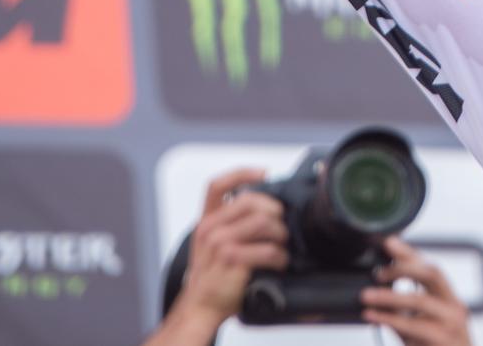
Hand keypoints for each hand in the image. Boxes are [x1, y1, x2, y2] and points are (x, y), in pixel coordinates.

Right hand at [147, 168, 287, 345]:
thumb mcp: (212, 245)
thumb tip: (266, 208)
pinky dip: (280, 257)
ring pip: (262, 222)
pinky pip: (267, 249)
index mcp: (206, 221)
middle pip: (250, 200)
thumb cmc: (213, 277)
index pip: (217, 186)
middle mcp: (210, 229)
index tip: (264, 173)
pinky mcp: (233, 261)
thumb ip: (230, 224)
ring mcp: (220, 244)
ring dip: (279, 234)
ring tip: (281, 247)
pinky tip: (279, 263)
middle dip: (273, 211)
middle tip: (280, 227)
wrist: (201, 307)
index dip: (242, 173)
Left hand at [360, 237, 472, 345]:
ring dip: (388, 295)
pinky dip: (389, 318)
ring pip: (419, 300)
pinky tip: (372, 315)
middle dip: (403, 267)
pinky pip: (412, 326)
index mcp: (448, 299)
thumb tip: (377, 289)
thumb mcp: (420, 327)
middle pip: (432, 273)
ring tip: (366, 295)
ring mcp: (451, 324)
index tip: (388, 242)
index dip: (409, 252)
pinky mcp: (441, 340)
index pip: (429, 267)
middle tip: (377, 272)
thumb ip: (404, 309)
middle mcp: (454, 307)